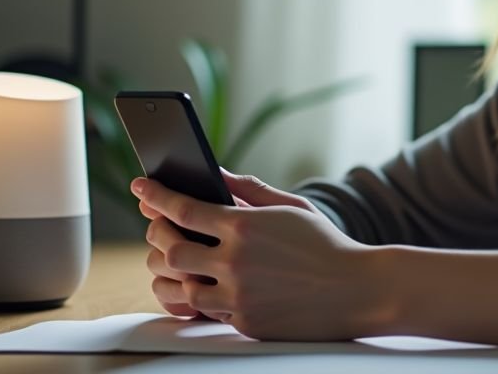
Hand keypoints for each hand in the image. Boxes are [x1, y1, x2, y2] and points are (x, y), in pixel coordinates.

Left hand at [134, 170, 381, 340]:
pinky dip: (203, 295)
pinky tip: (205, 283)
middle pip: (172, 250)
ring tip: (175, 258)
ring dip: (174, 272)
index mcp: (246, 227)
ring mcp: (238, 297)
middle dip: (157, 235)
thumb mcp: (290, 207)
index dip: (156, 196)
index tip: (140, 186)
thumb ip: (248, 188)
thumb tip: (213, 172)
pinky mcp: (245, 323)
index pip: (184, 209)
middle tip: (156, 225)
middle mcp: (236, 262)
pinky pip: (208, 311)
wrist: (357, 290)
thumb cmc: (325, 244)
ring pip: (182, 286)